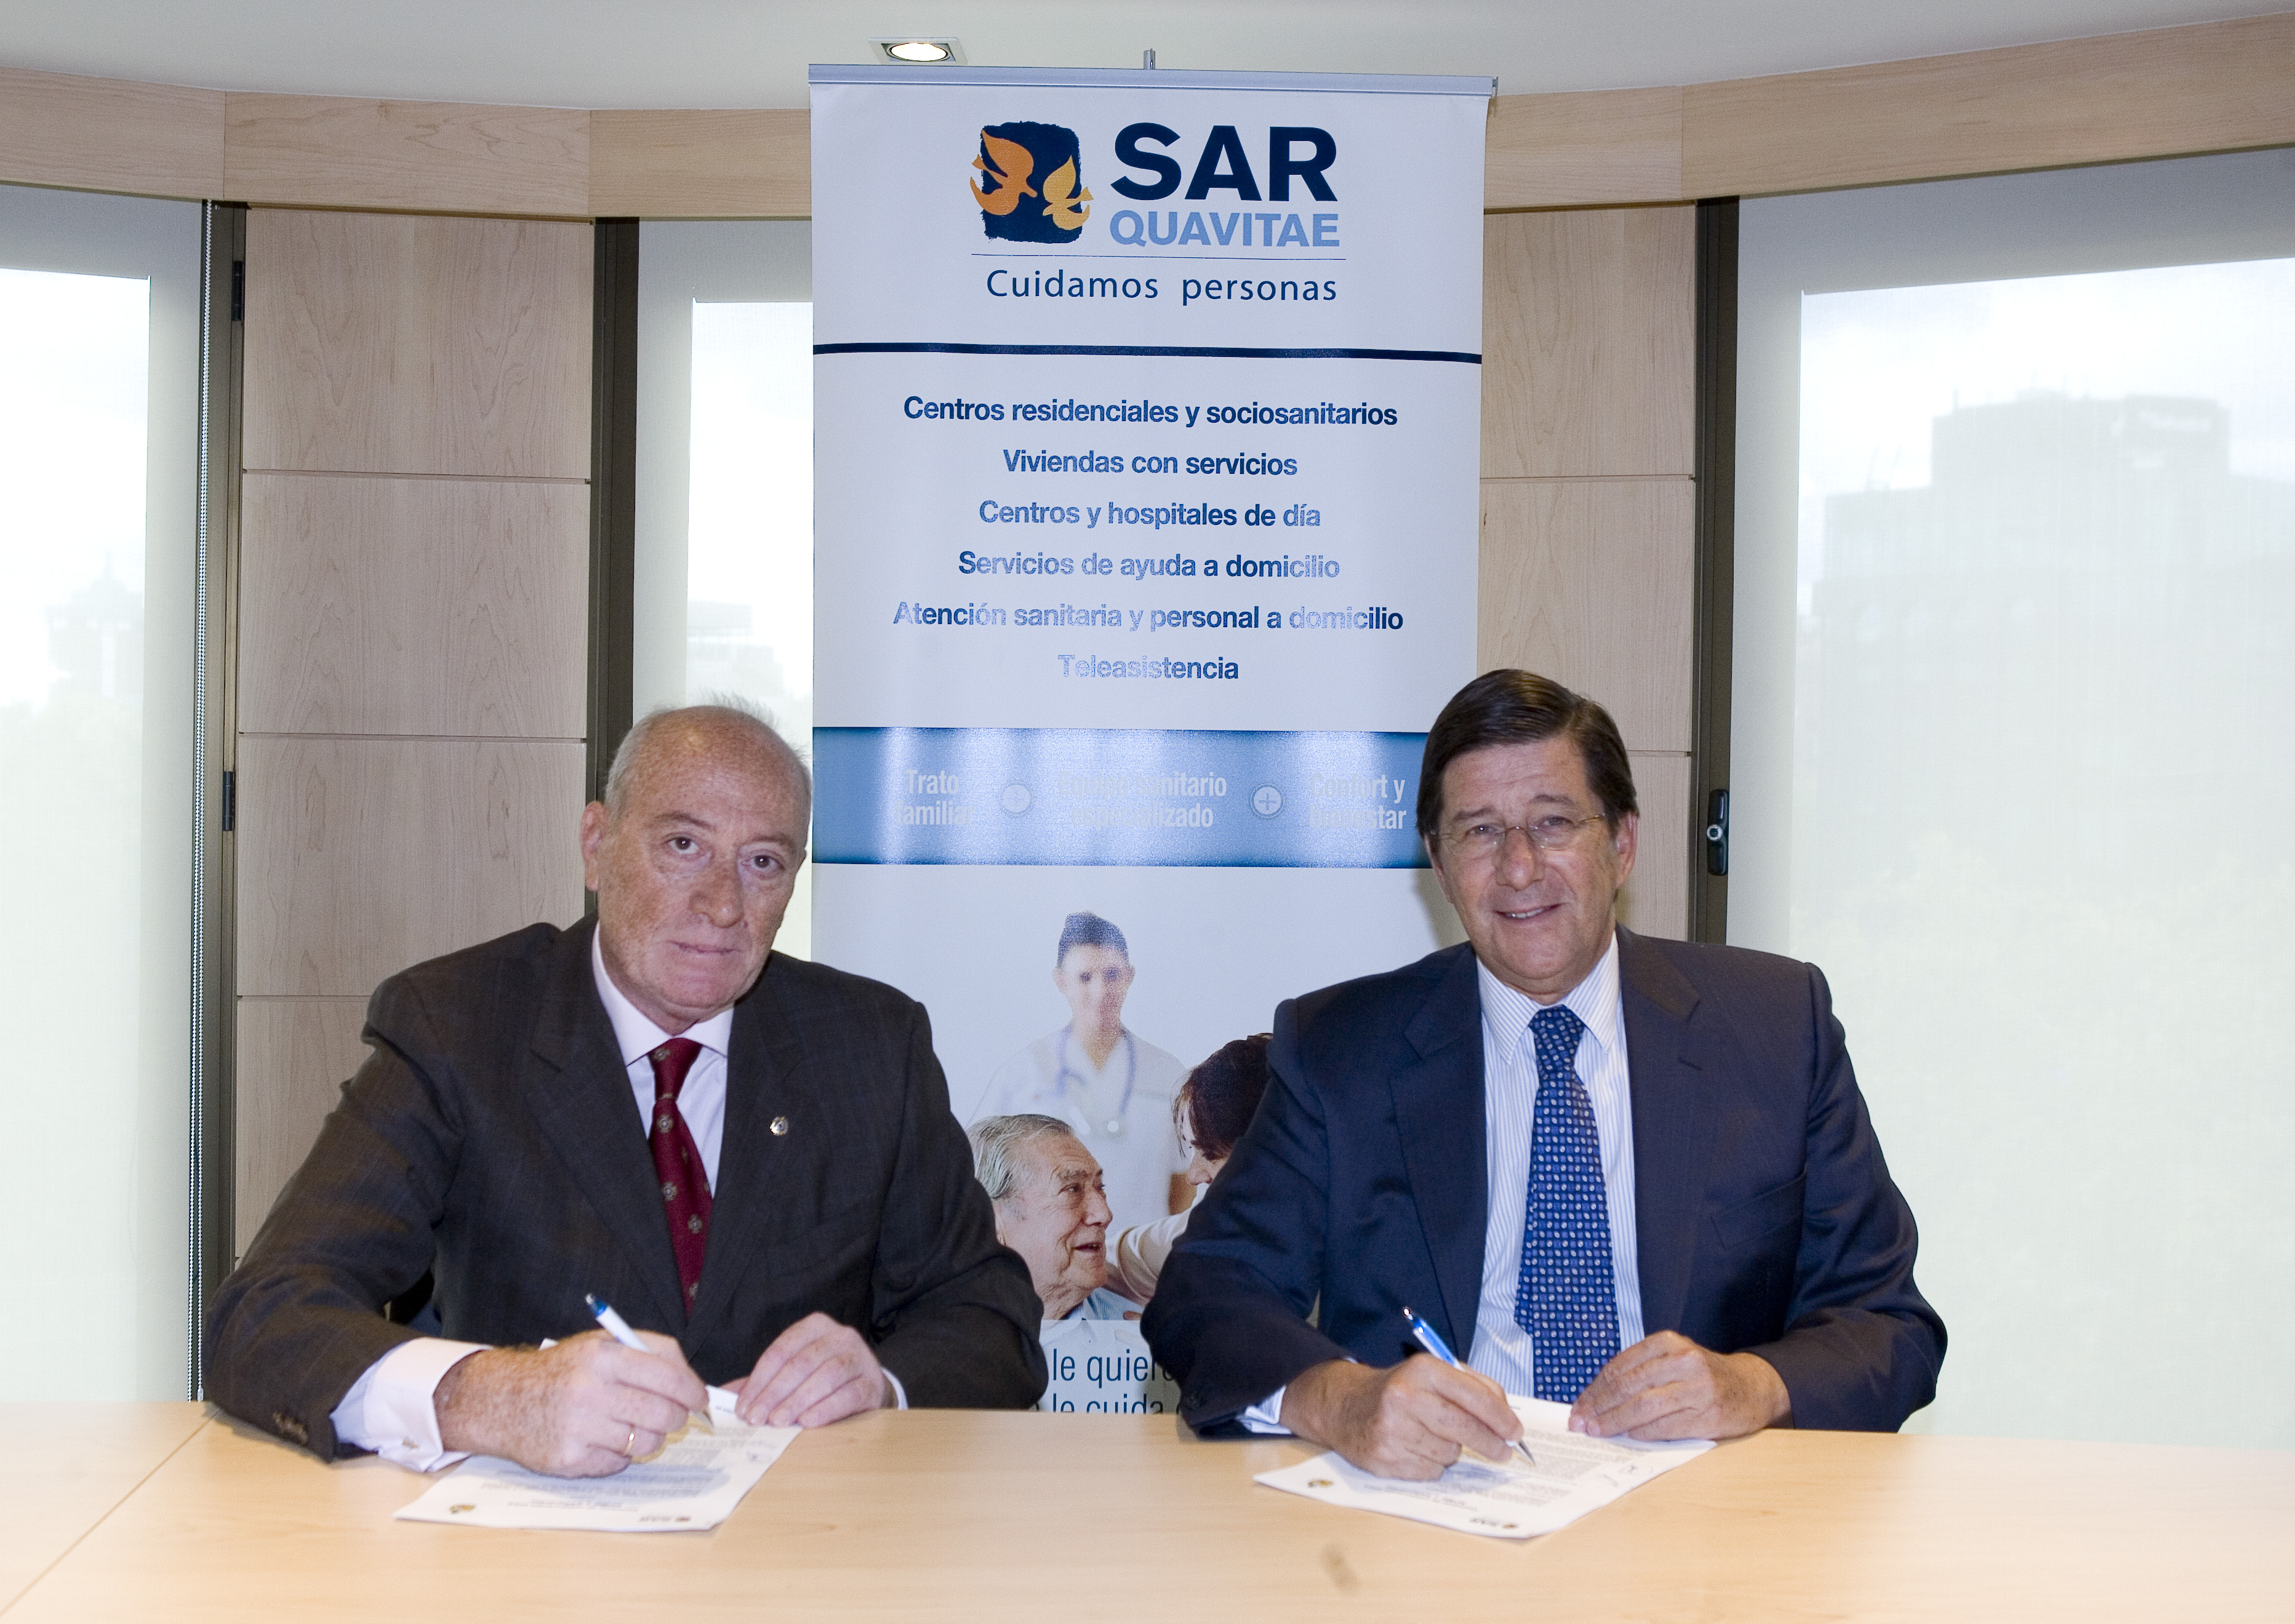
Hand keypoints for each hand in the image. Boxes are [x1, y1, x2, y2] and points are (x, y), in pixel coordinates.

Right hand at [434, 1329, 705, 1477]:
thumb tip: (691, 1380)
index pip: (668, 1377)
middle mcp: (590, 1392)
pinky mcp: (569, 1460)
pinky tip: (602, 1438)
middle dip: (676, 1418)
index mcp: (602, 1357)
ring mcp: (578, 1429)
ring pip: (646, 1442)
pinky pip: (619, 1462)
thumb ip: (649, 1352)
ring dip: (648, 1437)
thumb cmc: (561, 1371)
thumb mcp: (600, 1345)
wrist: (501, 1401)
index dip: (693, 1391)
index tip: (700, 1399)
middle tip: (671, 1416)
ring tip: (631, 1424)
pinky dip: (619, 1453)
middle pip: (663, 1414)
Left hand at [725, 1313, 892, 1426]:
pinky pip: (848, 1394)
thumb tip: (723, 1396)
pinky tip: (806, 1423)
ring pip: (826, 1376)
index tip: (742, 1408)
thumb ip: (763, 1381)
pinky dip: (826, 1409)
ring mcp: (860, 1357)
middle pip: (801, 1363)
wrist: (867, 1385)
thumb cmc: (822, 1378)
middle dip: (774, 1393)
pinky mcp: (872, 1382)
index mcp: (815, 1327)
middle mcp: (840, 1336)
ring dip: (797, 1401)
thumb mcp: (792, 1372)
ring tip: (777, 1422)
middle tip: (755, 1419)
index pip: (781, 1351)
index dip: (758, 1380)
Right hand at [1279, 1355, 1521, 1480]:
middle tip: (1503, 1451)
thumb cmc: (1399, 1390)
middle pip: (1465, 1428)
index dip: (1501, 1418)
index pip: (1474, 1396)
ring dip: (1452, 1451)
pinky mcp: (1385, 1459)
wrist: (1344, 1407)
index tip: (1516, 1432)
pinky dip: (1432, 1464)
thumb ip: (1472, 1387)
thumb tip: (1506, 1419)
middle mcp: (1405, 1397)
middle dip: (1491, 1443)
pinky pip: (1430, 1471)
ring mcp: (1392, 1430)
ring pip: (1449, 1453)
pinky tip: (1416, 1449)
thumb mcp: (1432, 1374)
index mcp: (1422, 1370)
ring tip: (1434, 1437)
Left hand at [1569, 1331, 1790, 1440]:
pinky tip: (1627, 1436)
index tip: (1578, 1406)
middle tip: (1579, 1423)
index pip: (1620, 1367)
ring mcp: (1697, 1388)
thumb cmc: (1703, 1375)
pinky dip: (1642, 1433)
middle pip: (1628, 1386)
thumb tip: (1597, 1398)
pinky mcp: (1708, 1415)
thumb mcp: (1673, 1359)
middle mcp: (1683, 1361)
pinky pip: (1665, 1426)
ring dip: (1614, 1422)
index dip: (1595, 1389)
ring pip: (1643, 1407)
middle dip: (1598, 1407)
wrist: (1753, 1387)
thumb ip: (1641, 1371)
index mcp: (1668, 1343)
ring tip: (1596, 1431)